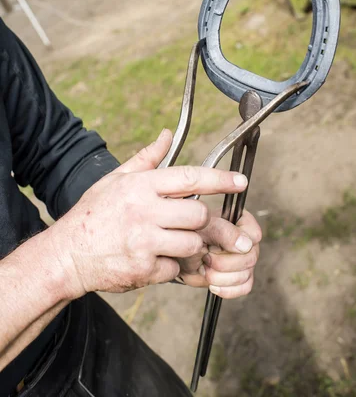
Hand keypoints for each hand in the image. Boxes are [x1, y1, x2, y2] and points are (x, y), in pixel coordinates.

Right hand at [49, 129, 247, 299]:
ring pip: (193, 243)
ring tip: (174, 241)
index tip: (241, 182)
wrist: (67, 255)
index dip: (220, 179)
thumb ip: (146, 158)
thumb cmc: (92, 213)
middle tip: (198, 222)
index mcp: (140, 186)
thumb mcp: (115, 179)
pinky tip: (156, 258)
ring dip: (191, 244)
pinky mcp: (143, 269)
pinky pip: (176, 268)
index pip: (189, 177)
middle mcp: (144, 212)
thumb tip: (167, 135)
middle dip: (204, 219)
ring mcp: (144, 242)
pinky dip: (172, 266)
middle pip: (199, 214)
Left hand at [178, 209, 261, 298]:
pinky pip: (244, 288)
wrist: (182, 257)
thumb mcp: (202, 229)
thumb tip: (246, 245)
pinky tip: (212, 284)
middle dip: (223, 264)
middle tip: (206, 258)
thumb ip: (223, 232)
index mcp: (242, 222)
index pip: (254, 234)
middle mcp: (248, 240)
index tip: (216, 247)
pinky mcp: (242, 277)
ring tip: (205, 268)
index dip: (236, 244)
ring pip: (246, 275)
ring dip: (221, 277)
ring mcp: (246, 260)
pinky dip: (226, 289)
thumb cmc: (191, 236)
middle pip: (250, 258)